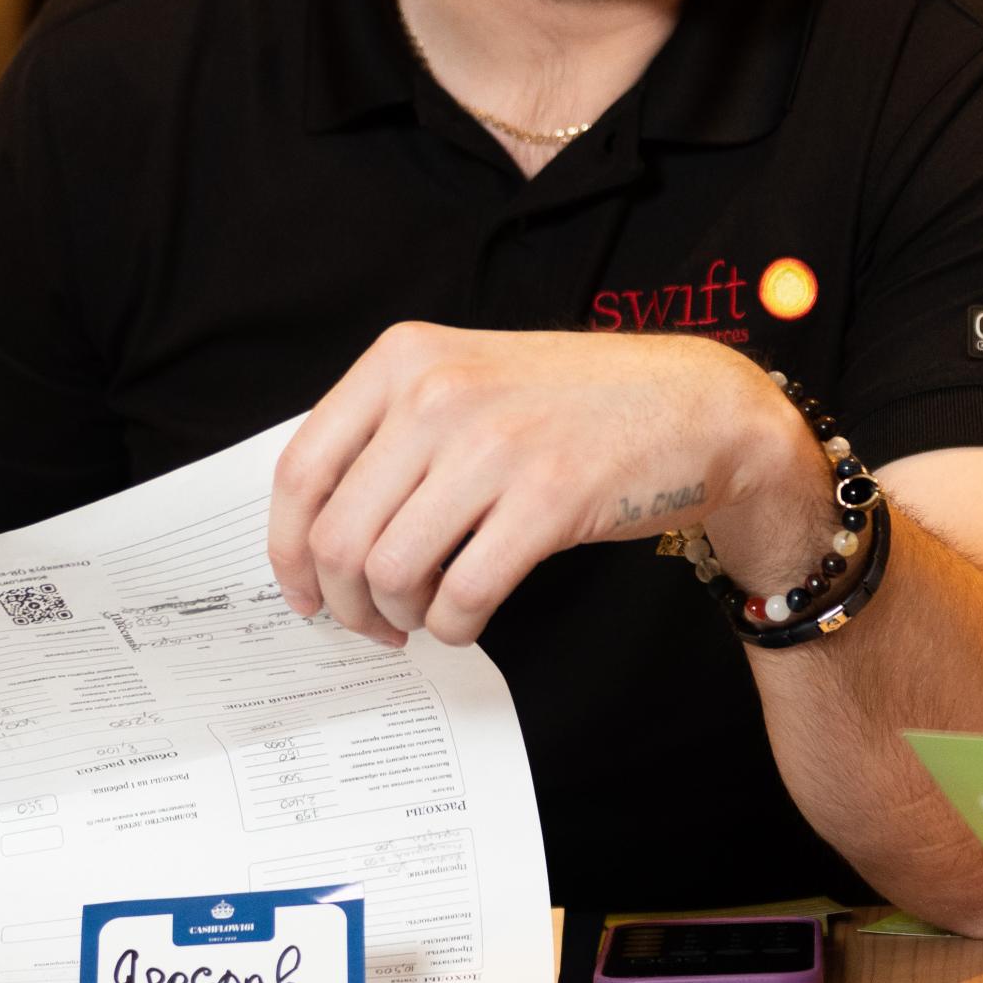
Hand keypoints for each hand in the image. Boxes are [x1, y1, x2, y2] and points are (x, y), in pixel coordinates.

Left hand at [266, 323, 821, 647]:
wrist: (693, 405)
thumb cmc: (574, 403)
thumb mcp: (465, 377)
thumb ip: (390, 432)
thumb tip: (317, 528)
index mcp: (404, 358)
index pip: (301, 469)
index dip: (288, 549)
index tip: (304, 591)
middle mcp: (439, 392)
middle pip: (338, 535)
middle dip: (344, 603)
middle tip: (371, 622)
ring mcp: (494, 444)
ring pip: (389, 571)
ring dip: (398, 616)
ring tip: (423, 616)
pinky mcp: (547, 499)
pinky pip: (462, 594)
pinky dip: (453, 625)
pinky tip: (467, 615)